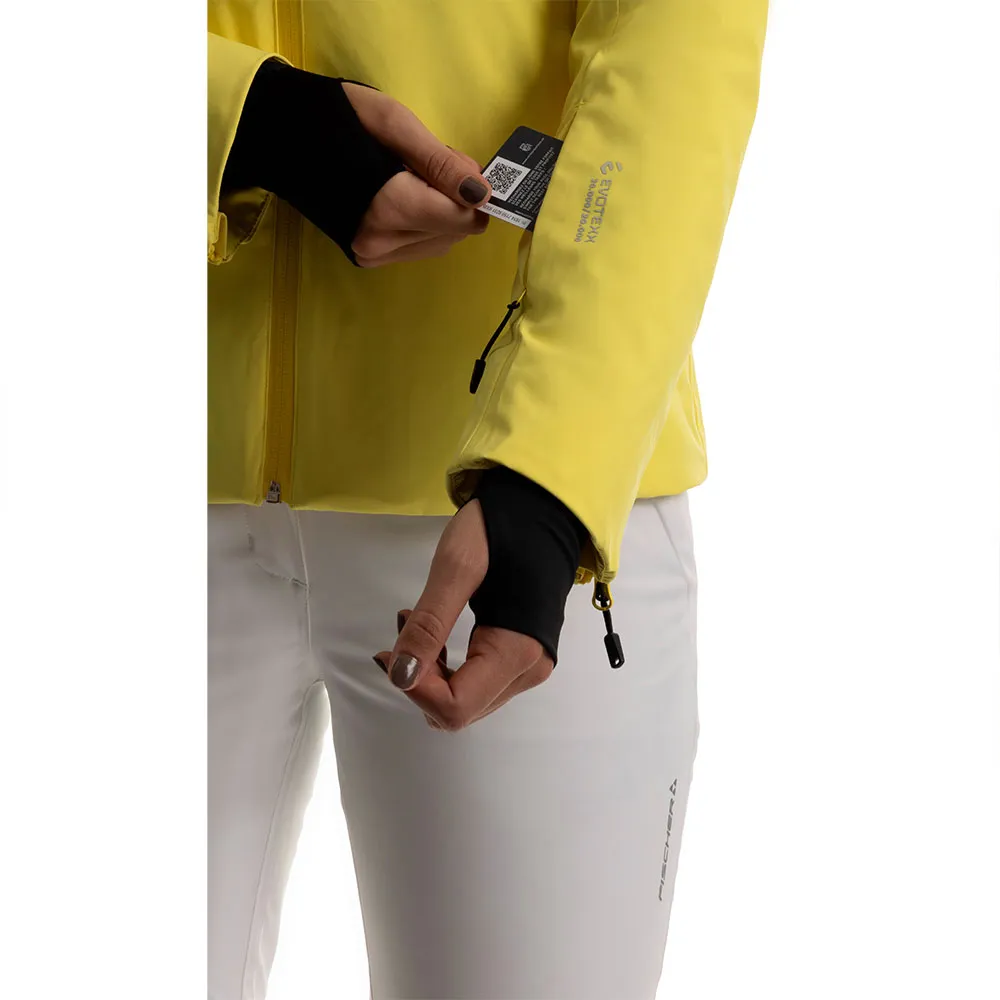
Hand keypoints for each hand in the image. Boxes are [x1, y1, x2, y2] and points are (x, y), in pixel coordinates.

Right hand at [341, 82, 492, 266]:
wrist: (282, 136)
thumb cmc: (340, 118)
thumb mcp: (395, 124)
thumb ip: (441, 163)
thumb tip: (483, 195)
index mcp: (388, 208)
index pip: (465, 219)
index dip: (473, 191)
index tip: (456, 162)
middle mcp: (380, 242)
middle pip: (456, 232)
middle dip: (455, 199)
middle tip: (424, 163)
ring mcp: (371, 254)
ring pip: (441, 243)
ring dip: (441, 212)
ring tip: (410, 177)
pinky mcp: (367, 258)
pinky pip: (419, 247)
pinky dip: (424, 223)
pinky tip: (402, 196)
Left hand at [372, 500, 554, 730]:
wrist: (543, 508)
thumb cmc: (502, 529)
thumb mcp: (457, 568)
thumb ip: (429, 626)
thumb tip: (400, 677)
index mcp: (517, 652)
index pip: (456, 708)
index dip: (415, 688)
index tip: (394, 647)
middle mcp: (528, 671)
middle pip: (458, 710)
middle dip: (419, 678)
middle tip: (403, 625)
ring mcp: (527, 667)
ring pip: (463, 701)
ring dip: (429, 673)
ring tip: (415, 621)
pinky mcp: (520, 658)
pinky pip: (473, 684)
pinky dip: (444, 667)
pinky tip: (434, 633)